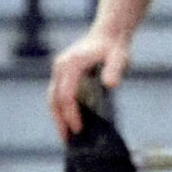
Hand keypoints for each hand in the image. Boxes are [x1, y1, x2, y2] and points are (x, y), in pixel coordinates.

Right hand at [48, 22, 131, 138]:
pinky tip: (68, 121)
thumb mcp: (119, 57)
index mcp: (72, 63)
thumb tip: (111, 84)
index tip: (78, 130)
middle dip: (60, 121)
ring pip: (52, 98)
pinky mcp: (60, 73)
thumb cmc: (114, 47)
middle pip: (54, 100)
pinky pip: (56, 94)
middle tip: (67, 140)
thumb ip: (115, 69)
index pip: (66, 95)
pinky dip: (60, 109)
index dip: (71, 115)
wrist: (108, 32)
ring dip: (58, 118)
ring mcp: (58, 69)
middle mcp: (60, 66)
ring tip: (65, 135)